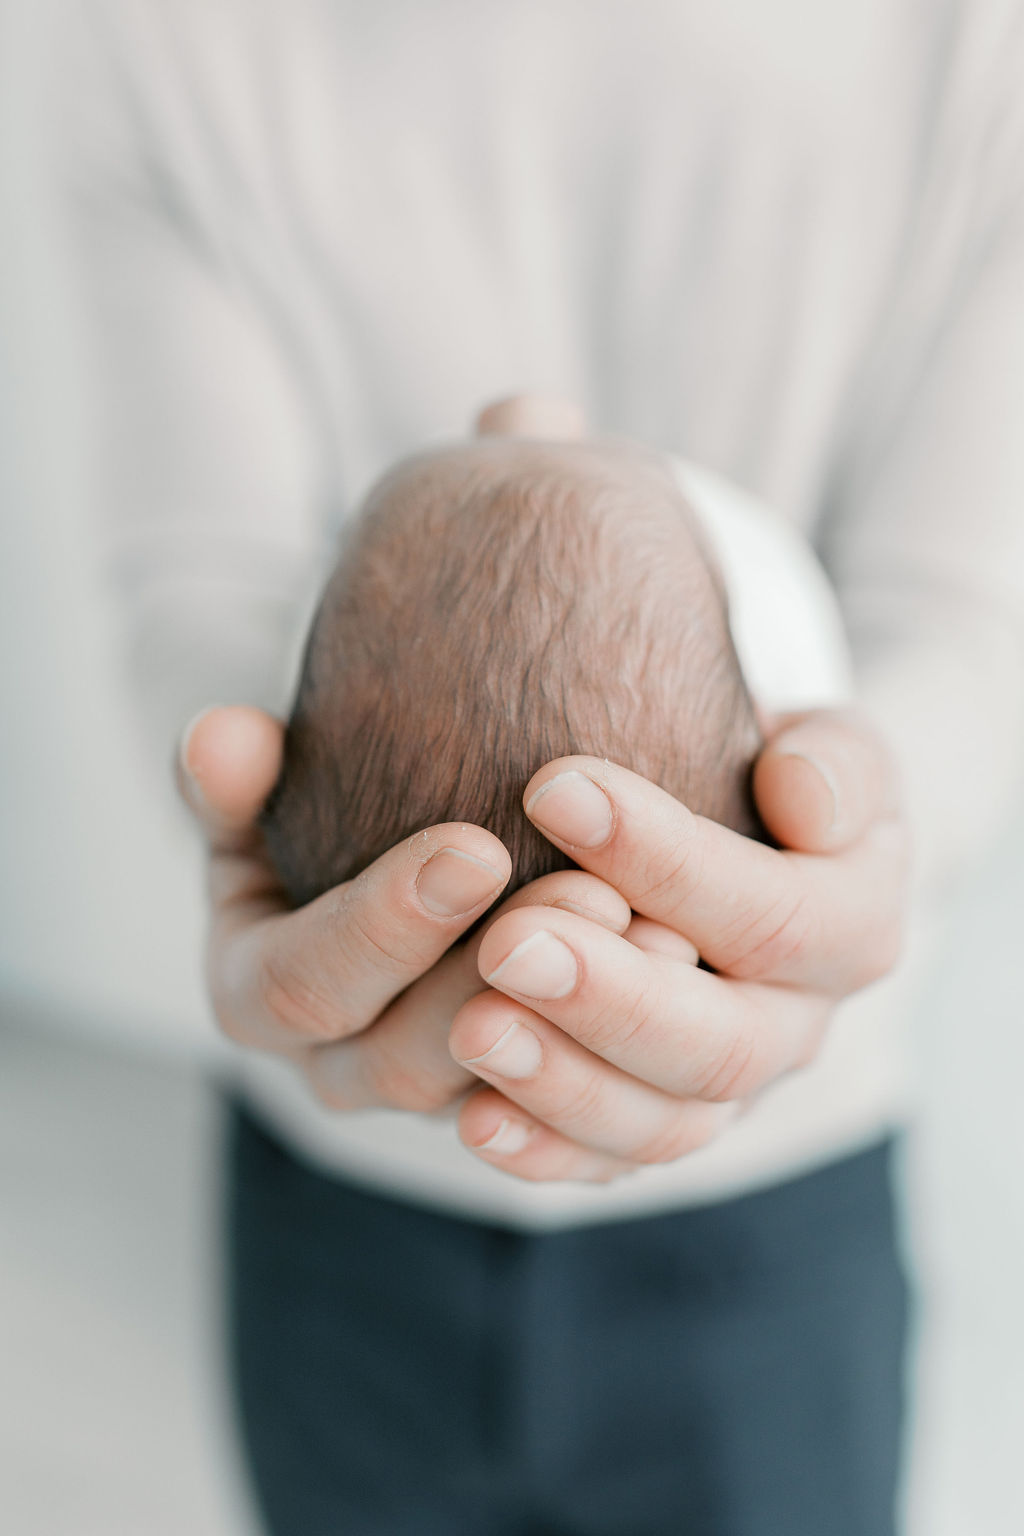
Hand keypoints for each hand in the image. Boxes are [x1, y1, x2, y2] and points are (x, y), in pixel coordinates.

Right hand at [178, 705, 629, 1111]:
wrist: (432, 874)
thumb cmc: (341, 815)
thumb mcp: (275, 787)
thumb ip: (241, 773)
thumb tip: (222, 735)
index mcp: (266, 994)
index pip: (302, 986)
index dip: (381, 928)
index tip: (473, 846)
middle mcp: (348, 1071)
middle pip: (408, 1068)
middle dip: (496, 985)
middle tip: (590, 893)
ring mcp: (444, 1106)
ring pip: (511, 1113)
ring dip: (586, 1037)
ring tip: (663, 935)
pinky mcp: (537, 1125)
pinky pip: (587, 1145)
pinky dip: (640, 1079)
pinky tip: (696, 991)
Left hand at [446, 711, 909, 1182]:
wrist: (750, 846)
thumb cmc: (771, 781)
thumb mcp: (829, 748)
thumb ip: (836, 764)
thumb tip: (799, 792)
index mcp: (853, 930)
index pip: (771, 914)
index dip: (664, 860)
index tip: (551, 788)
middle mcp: (796, 1031)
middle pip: (719, 1045)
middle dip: (608, 997)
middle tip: (509, 943)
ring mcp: (726, 1096)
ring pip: (660, 1125)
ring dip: (561, 1083)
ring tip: (474, 1027)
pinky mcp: (648, 1128)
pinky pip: (604, 1166)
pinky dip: (541, 1151)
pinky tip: (475, 1120)